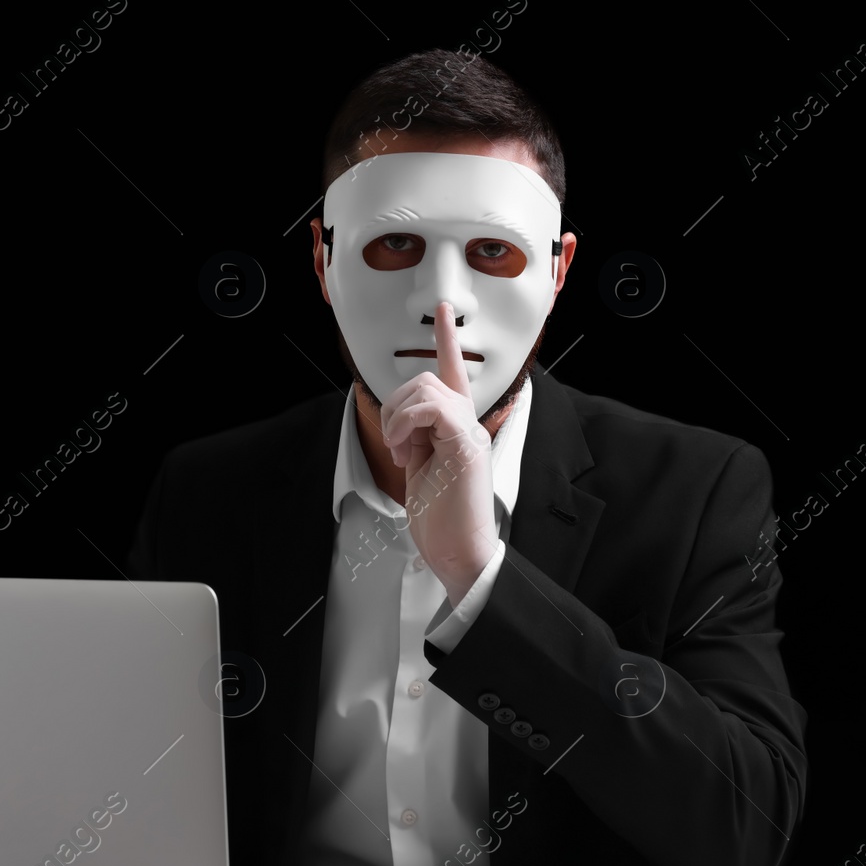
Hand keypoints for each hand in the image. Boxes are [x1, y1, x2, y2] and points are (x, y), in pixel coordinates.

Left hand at [380, 302, 498, 604]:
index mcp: (458, 430)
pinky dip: (405, 425)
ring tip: (403, 453)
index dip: (447, 341)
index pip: (454, 375)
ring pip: (424, 390)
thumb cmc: (442, 522)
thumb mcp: (421, 471)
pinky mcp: (465, 443)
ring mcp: (469, 432)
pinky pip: (429, 407)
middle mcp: (469, 424)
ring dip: (398, 419)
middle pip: (426, 379)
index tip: (444, 312)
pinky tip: (407, 451)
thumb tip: (400, 426)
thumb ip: (416, 440)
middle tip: (397, 446)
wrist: (459, 553)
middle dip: (396, 407)